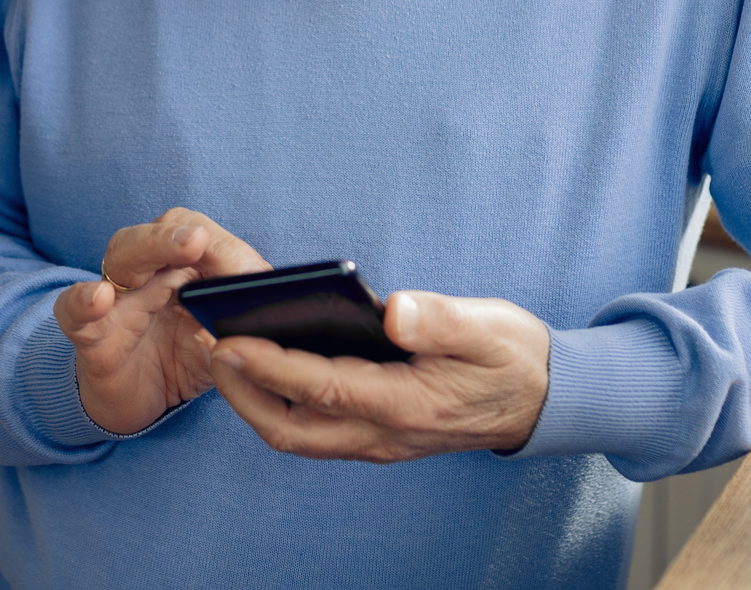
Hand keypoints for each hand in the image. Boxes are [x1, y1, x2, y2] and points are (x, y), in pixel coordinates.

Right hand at [53, 208, 269, 435]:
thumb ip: (239, 327)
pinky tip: (99, 298)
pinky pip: (74, 310)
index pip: (198, 237)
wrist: (138, 403)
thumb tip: (263, 318)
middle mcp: (148, 273)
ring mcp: (116, 300)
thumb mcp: (221, 342)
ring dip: (146, 248)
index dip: (222, 249)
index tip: (247, 272)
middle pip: (156, 235)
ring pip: (120, 258)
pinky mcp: (89, 334)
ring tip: (178, 249)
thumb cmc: (183, 359)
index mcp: (183, 267)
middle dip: (177, 236)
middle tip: (198, 241)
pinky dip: (82, 300)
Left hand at [209, 290, 550, 462]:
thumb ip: (441, 319)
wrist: (541, 400)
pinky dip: (280, 404)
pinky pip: (314, 430)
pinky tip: (264, 366)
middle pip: (292, 429)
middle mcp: (384, 432)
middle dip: (243, 393)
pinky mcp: (377, 435)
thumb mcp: (488, 327)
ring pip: (298, 435)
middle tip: (209, 346)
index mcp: (406, 403)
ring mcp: (378, 440)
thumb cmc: (511, 356)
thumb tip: (393, 310)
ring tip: (224, 354)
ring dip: (255, 402)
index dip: (269, 365)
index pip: (321, 387)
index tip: (228, 339)